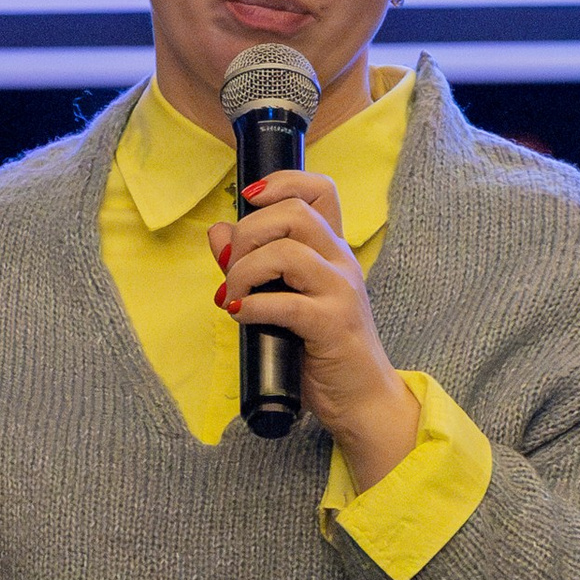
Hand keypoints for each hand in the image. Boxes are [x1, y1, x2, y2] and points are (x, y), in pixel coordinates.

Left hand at [209, 170, 420, 486]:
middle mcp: (341, 262)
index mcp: (332, 250)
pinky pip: (286, 303)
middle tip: (232, 267)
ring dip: (245, 271)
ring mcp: (341, 292)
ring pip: (287, 252)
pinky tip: (243, 317)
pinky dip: (253, 306)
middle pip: (295, 213)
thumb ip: (253, 263)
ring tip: (235, 297)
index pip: (320, 189)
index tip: (248, 198)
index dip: (282, 181)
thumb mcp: (286, 298)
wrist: (361, 399)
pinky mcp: (332, 325)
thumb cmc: (321, 348)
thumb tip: (217, 232)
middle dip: (249, 232)